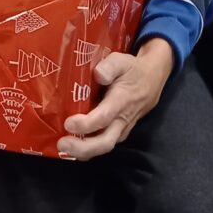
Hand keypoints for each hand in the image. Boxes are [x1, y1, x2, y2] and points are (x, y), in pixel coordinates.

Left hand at [58, 39, 174, 160]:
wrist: (151, 82)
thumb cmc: (131, 71)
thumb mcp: (122, 61)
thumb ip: (110, 66)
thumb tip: (98, 74)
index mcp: (121, 101)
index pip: (104, 117)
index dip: (86, 124)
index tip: (68, 123)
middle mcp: (121, 120)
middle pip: (105, 142)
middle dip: (83, 148)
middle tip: (62, 145)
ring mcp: (120, 130)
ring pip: (103, 147)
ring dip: (83, 152)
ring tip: (62, 148)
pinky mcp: (117, 133)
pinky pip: (102, 145)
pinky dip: (86, 149)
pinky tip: (71, 146)